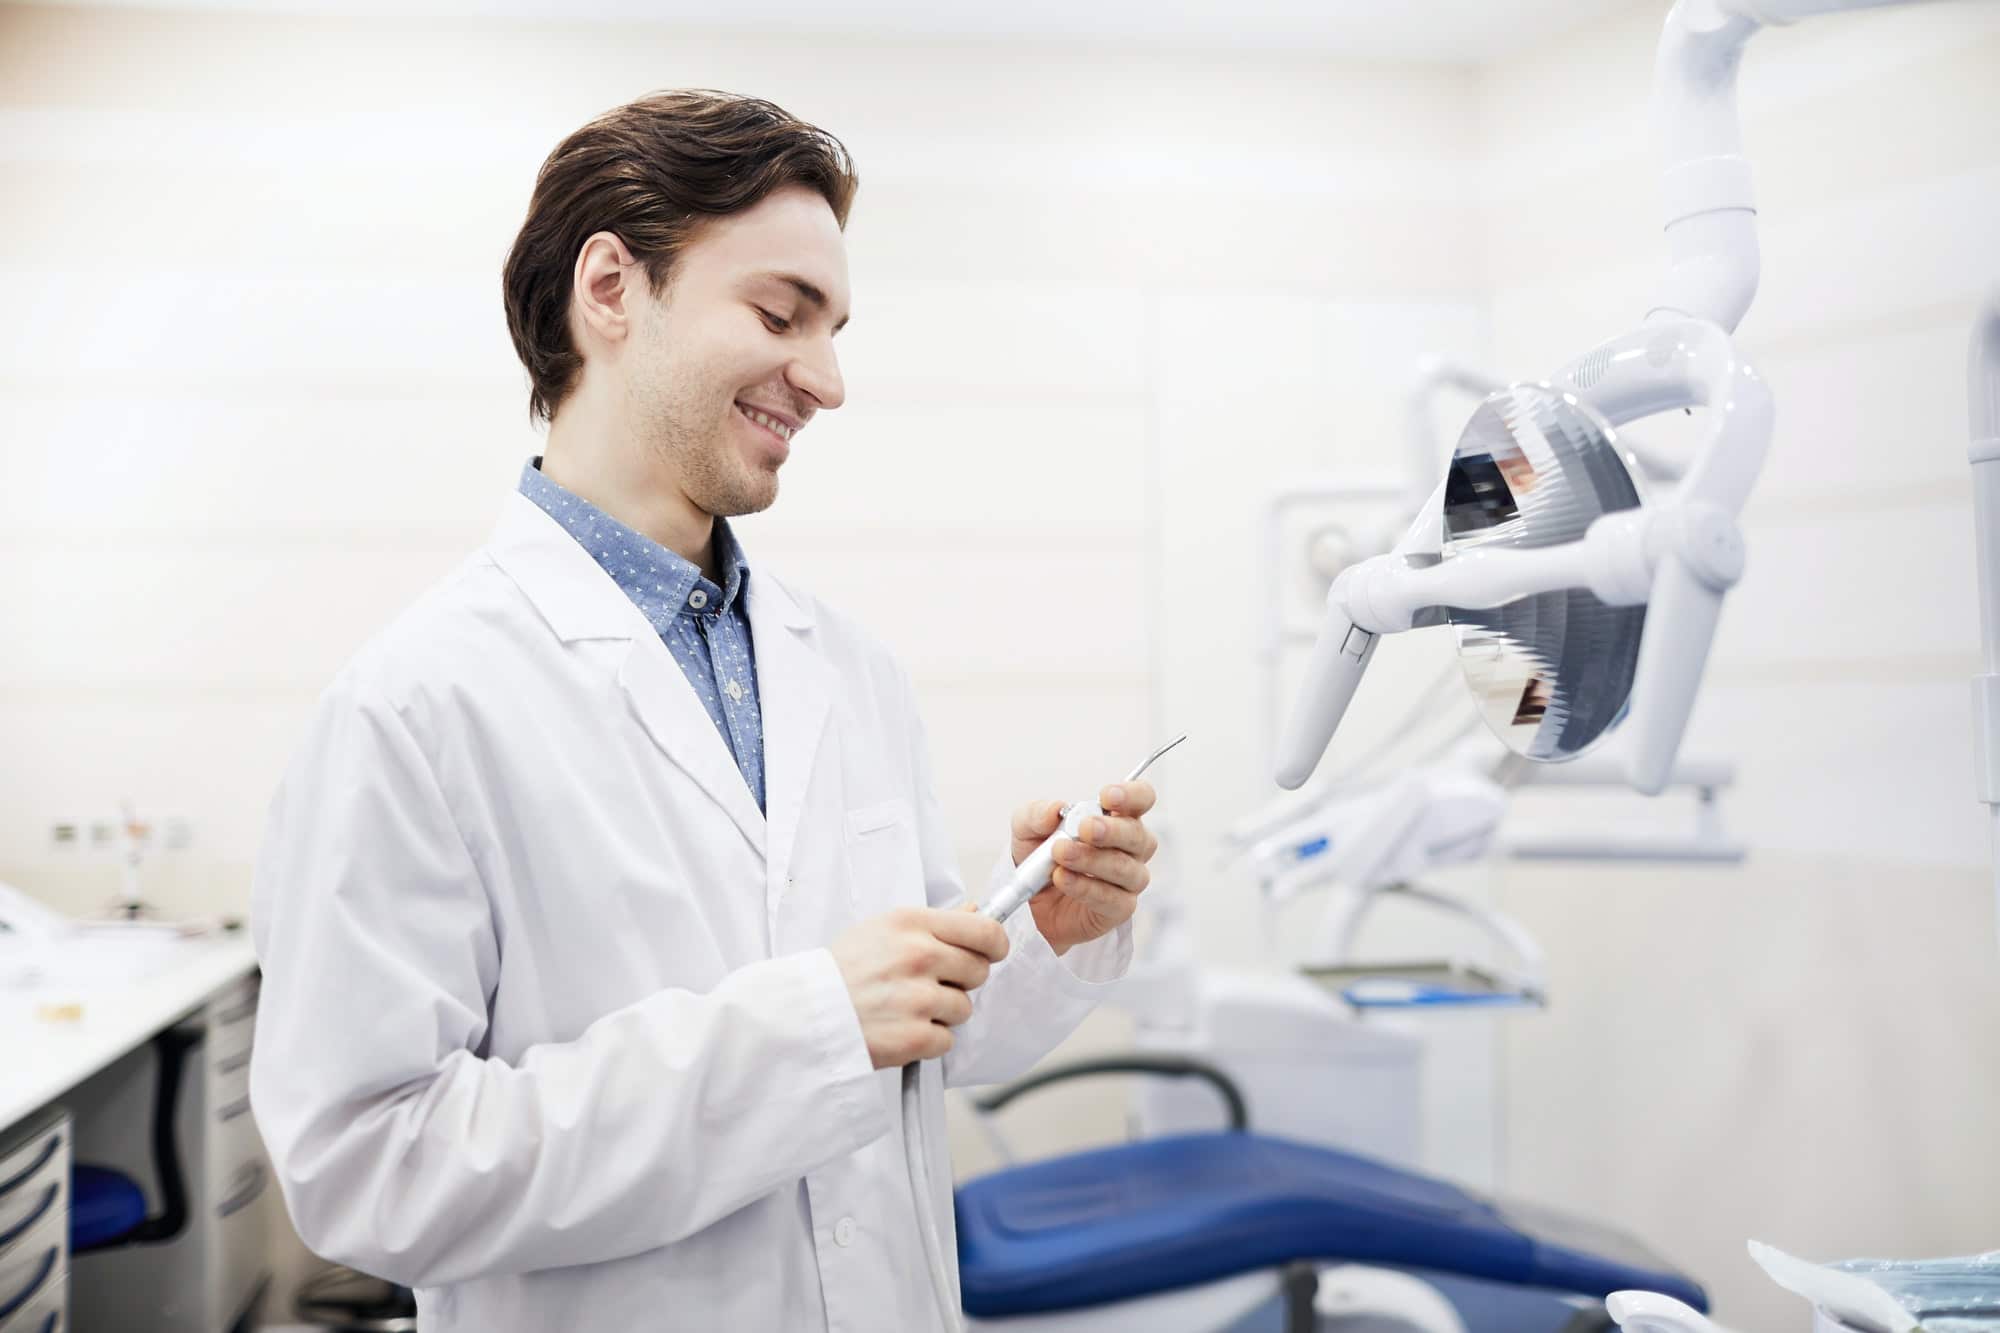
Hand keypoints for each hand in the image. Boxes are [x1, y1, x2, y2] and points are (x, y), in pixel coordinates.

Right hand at [829, 906, 1009, 1068]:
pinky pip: (946, 1040)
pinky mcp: (913, 1037)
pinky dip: (927, 1041)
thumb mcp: (882, 929)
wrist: (803, 1012)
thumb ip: (932, 924)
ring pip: (964, 1008)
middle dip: (961, 981)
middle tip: (929, 985)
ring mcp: (917, 998)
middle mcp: (918, 956)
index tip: (991, 952)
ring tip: (905, 1008)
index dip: (994, 944)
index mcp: (912, 924)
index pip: (984, 930)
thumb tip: (975, 913)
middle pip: (978, 971)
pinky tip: (899, 1028)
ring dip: (941, 1013)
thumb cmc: (842, 970)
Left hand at [1010, 781, 1158, 956]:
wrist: (1030, 899)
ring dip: (1092, 859)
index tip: (1107, 796)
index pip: (1141, 799)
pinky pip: (1112, 899)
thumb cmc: (1041, 855)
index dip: (1132, 795)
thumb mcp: (1027, 829)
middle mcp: (1130, 848)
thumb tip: (1054, 809)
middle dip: (1112, 830)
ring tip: (1061, 853)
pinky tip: (1063, 878)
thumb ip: (1037, 814)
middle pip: (1139, 835)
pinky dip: (1085, 887)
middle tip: (1084, 828)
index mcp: (1117, 818)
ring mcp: (1129, 880)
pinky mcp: (1119, 908)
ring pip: (1125, 868)